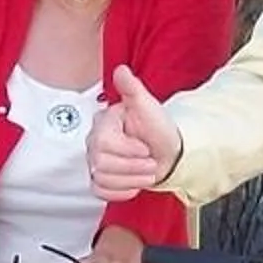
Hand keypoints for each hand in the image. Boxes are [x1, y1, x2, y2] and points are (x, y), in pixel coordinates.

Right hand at [90, 66, 181, 199]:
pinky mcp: (99, 180)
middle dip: (133, 166)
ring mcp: (94, 162)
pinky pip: (100, 191)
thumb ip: (132, 89)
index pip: (104, 143)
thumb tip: (121, 70)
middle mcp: (94, 142)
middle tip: (150, 161)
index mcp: (104, 123)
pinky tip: (134, 183)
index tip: (146, 147)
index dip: (129, 149)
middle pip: (102, 163)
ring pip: (102, 179)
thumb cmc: (158, 129)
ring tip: (146, 171)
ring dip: (131, 179)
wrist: (168, 153)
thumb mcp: (149, 106)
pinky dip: (121, 191)